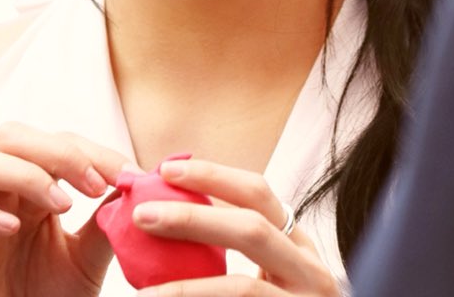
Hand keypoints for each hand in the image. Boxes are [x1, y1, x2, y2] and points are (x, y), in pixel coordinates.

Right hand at [0, 122, 136, 296]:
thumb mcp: (88, 258)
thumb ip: (107, 222)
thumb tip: (136, 182)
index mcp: (30, 188)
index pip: (56, 141)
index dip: (92, 151)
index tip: (128, 175)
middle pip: (11, 135)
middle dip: (57, 150)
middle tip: (93, 185)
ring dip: (23, 173)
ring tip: (61, 205)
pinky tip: (11, 228)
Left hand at [130, 158, 339, 296]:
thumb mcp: (267, 271)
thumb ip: (230, 243)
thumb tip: (159, 213)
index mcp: (297, 244)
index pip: (258, 194)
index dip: (213, 176)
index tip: (166, 169)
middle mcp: (311, 271)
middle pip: (252, 230)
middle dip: (192, 219)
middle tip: (142, 215)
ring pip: (242, 288)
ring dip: (185, 289)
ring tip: (142, 293)